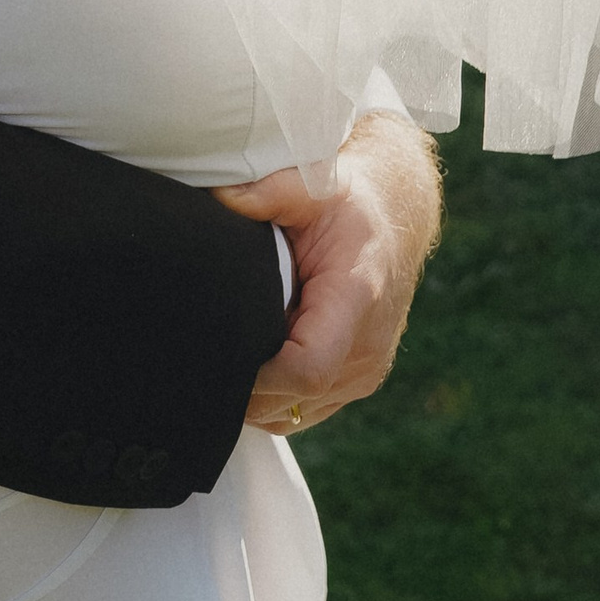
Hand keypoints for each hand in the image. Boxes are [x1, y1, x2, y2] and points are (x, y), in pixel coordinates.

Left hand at [221, 112, 442, 437]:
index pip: (307, 367)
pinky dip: (272, 398)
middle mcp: (366, 348)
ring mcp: (363, 373)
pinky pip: (302, 412)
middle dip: (243, 383)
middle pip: (291, 399)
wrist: (393, 223)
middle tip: (206, 347)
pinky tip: (253, 359)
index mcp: (355, 299)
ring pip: (292, 414)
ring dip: (255, 394)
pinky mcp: (354, 383)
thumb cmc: (346, 206)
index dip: (260, 371)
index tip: (224, 344)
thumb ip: (268, 192)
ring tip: (230, 348)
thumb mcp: (310, 186)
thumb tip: (222, 197)